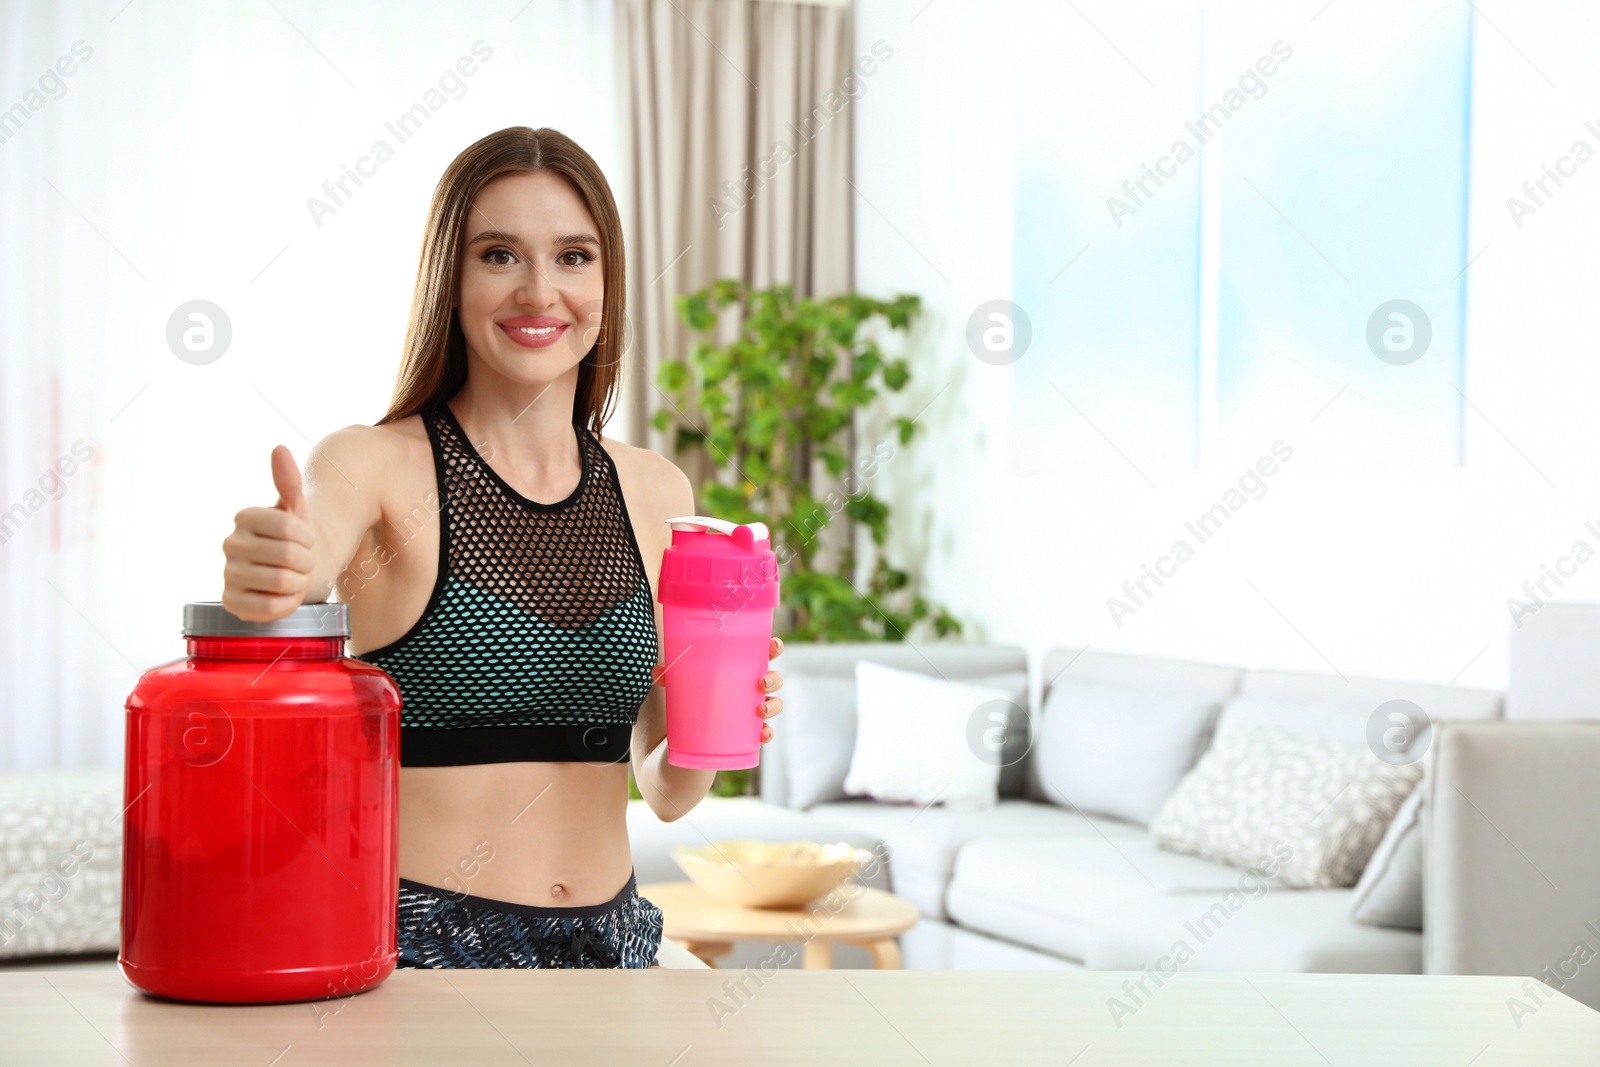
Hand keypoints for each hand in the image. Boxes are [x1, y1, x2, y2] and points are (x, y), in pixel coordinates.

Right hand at [221, 445, 316, 621]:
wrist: (293, 573)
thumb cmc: (296, 540)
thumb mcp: (297, 510)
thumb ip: (289, 481)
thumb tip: (280, 448)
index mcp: (245, 517)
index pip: (291, 527)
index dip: (309, 538)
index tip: (305, 541)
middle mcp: (230, 544)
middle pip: (289, 555)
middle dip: (306, 562)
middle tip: (302, 562)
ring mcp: (229, 574)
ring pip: (282, 581)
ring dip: (299, 582)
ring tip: (293, 576)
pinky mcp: (232, 603)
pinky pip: (270, 607)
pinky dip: (286, 603)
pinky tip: (282, 596)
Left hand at [648, 636, 784, 742]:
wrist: (680, 738)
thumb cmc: (688, 698)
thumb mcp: (678, 685)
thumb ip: (670, 676)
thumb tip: (657, 671)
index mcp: (739, 668)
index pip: (762, 654)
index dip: (773, 648)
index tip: (773, 645)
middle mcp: (750, 688)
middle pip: (773, 679)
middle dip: (774, 679)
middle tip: (762, 682)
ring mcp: (750, 709)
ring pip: (773, 704)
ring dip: (773, 706)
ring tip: (760, 710)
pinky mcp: (747, 732)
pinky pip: (764, 732)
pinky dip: (767, 733)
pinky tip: (763, 734)